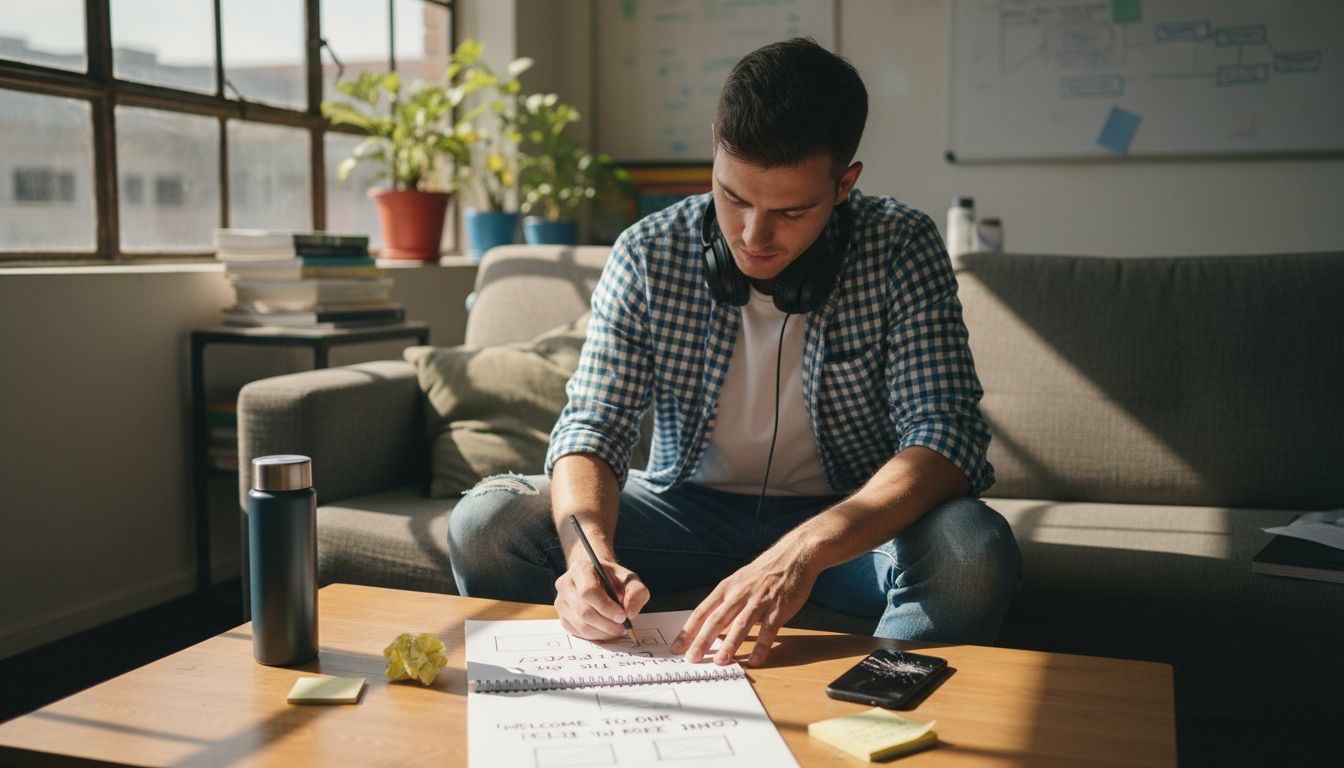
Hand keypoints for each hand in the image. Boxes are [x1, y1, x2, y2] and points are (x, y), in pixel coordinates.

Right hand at [555, 559, 649, 640]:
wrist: (598, 579)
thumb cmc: (613, 579)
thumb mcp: (629, 579)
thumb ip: (636, 591)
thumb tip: (630, 613)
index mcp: (580, 569)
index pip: (588, 591)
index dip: (606, 607)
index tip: (622, 616)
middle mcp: (565, 585)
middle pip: (584, 611)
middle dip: (607, 624)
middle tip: (623, 627)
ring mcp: (561, 602)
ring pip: (581, 626)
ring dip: (603, 632)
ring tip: (617, 629)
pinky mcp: (563, 618)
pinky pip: (578, 633)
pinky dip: (596, 636)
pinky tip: (606, 630)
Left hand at [670, 544, 816, 666]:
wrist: (794, 556)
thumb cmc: (764, 572)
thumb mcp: (738, 581)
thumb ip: (726, 602)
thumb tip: (710, 626)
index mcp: (727, 588)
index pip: (702, 611)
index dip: (688, 631)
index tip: (677, 647)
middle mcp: (740, 594)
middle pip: (716, 620)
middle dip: (702, 641)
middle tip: (692, 658)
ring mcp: (759, 602)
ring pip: (740, 625)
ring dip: (730, 645)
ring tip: (720, 662)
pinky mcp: (778, 609)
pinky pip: (768, 632)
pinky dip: (761, 647)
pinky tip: (754, 660)